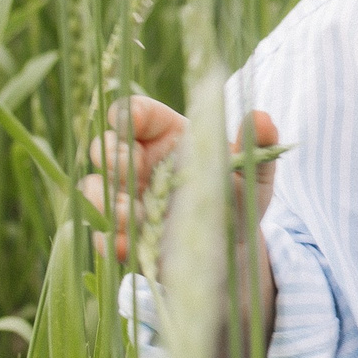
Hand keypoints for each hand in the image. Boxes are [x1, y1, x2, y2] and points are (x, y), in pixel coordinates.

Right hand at [81, 96, 278, 266]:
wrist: (236, 245)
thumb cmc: (240, 195)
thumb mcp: (252, 169)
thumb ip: (257, 142)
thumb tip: (262, 117)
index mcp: (168, 135)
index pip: (137, 113)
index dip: (128, 112)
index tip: (131, 120)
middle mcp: (141, 163)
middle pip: (106, 146)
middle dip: (111, 152)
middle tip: (130, 163)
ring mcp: (129, 199)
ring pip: (95, 188)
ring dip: (104, 196)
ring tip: (131, 210)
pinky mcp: (127, 235)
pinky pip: (104, 235)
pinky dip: (111, 238)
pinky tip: (128, 242)